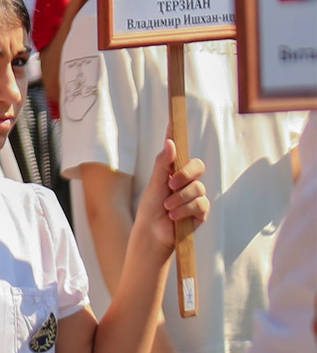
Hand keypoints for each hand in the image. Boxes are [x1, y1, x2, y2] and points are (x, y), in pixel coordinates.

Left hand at [134, 136, 207, 255]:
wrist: (153, 232)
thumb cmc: (151, 206)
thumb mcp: (154, 183)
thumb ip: (163, 164)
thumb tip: (170, 142)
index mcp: (173, 170)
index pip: (179, 150)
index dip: (177, 135)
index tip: (173, 120)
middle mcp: (187, 180)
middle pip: (198, 166)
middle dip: (185, 174)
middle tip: (171, 183)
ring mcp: (195, 195)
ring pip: (198, 188)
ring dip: (180, 198)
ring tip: (167, 206)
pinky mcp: (201, 211)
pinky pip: (201, 204)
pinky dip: (186, 209)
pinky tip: (175, 216)